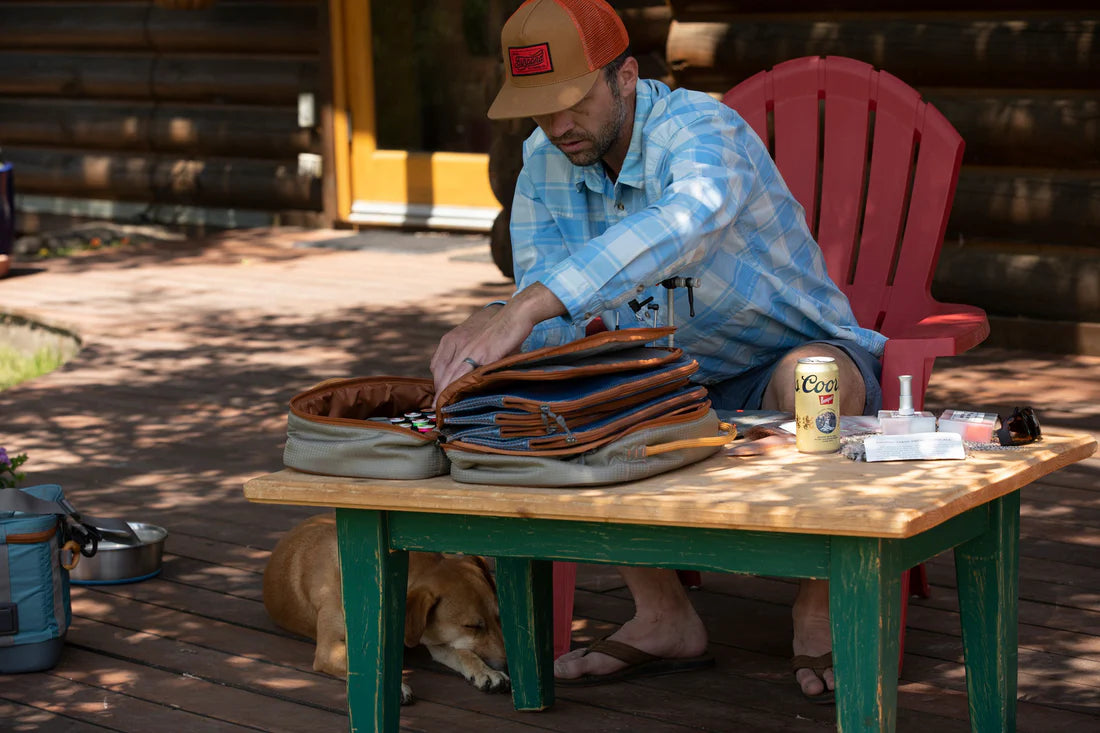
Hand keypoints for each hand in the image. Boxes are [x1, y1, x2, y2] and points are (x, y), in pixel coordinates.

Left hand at [431, 284, 566, 401]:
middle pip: (441, 374)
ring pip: (451, 377)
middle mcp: (457, 343)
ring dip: (447, 395)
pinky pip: (468, 376)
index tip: (439, 397)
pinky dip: (462, 389)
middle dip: (439, 394)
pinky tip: (461, 401)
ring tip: (445, 410)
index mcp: (452, 339)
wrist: (515, 314)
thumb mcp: (476, 337)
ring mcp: (469, 349)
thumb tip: (470, 374)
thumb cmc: (499, 327)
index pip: (436, 365)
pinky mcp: (484, 355)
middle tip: (439, 410)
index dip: (437, 384)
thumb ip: (469, 353)